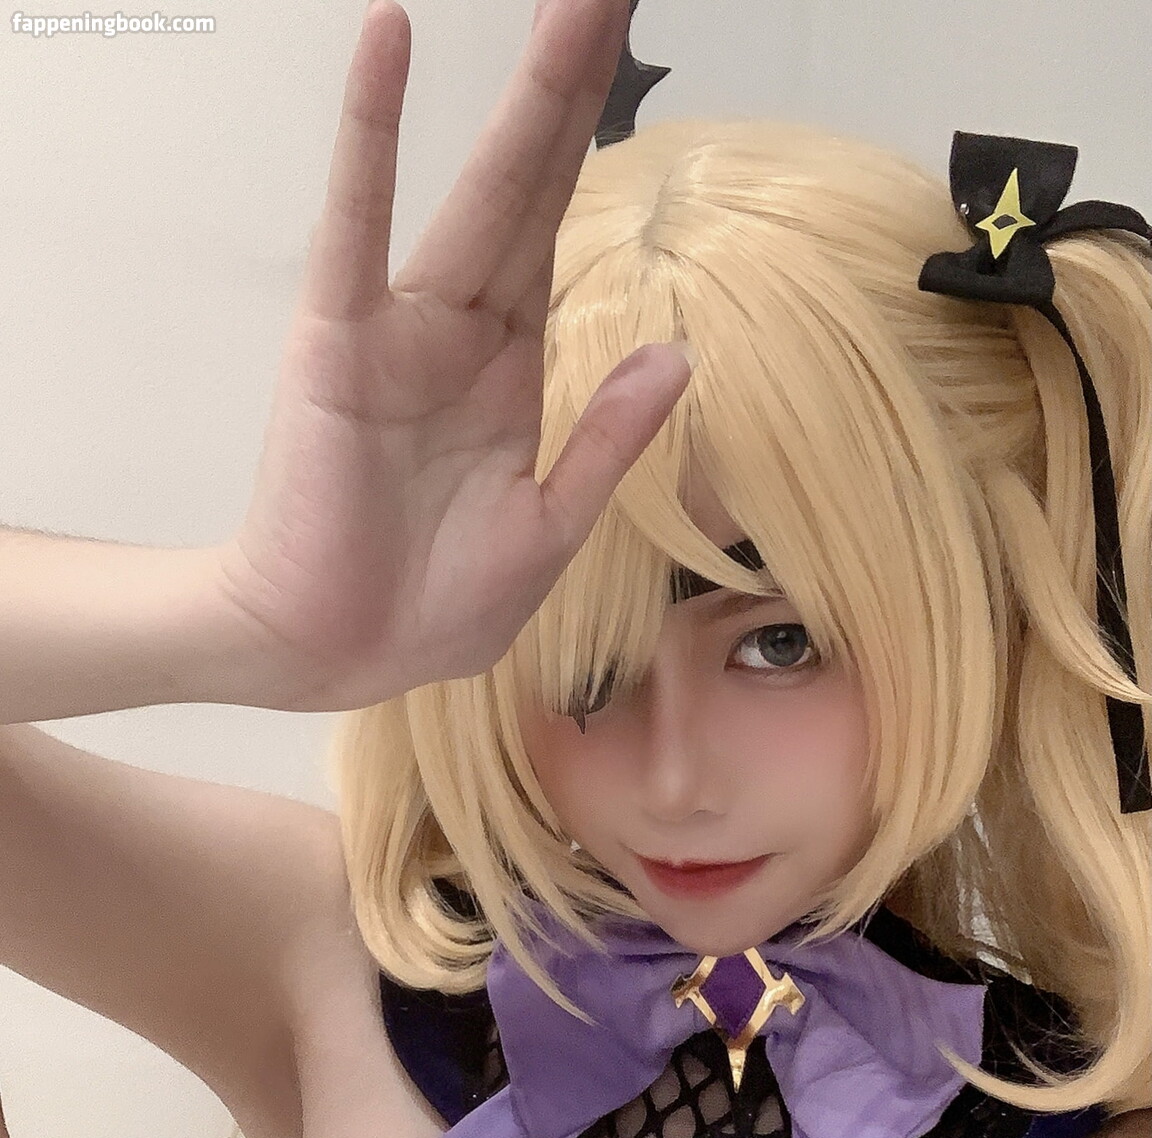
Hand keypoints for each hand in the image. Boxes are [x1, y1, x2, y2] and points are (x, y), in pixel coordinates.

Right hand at [217, 0, 691, 712]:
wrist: (334, 657)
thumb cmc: (430, 607)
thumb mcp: (548, 530)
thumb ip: (607, 439)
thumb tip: (679, 354)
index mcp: (510, 368)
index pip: (560, 230)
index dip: (595, 144)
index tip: (628, 50)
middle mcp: (459, 328)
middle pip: (529, 186)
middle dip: (572, 88)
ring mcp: (398, 326)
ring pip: (472, 192)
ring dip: (521, 100)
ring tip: (567, 5)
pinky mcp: (339, 344)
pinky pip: (356, 226)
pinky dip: (369, 138)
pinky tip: (389, 44)